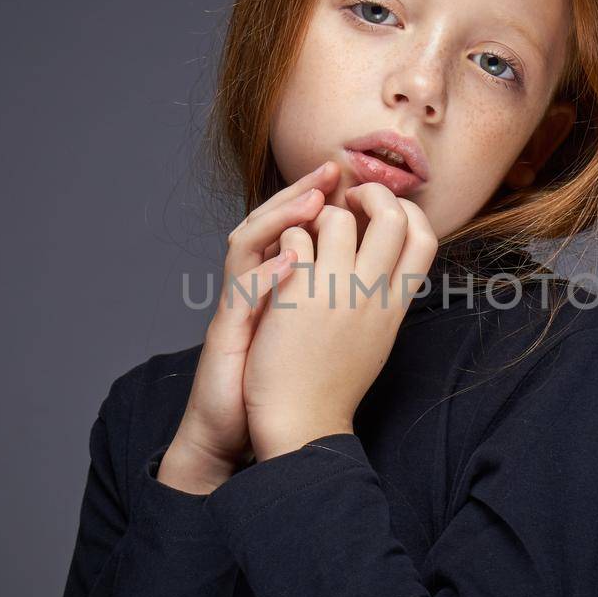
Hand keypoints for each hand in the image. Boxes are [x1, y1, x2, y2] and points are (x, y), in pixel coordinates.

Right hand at [162, 160, 338, 492]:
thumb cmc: (280, 380)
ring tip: (312, 203)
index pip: (299, 225)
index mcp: (281, 282)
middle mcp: (255, 285)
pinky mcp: (224, 330)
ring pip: (248, 243)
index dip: (325, 199)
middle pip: (270, 220)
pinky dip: (264, 274)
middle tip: (331, 170)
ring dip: (282, 219)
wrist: (243, 427)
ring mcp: (238, 306)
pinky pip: (241, 293)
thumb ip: (334, 296)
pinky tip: (288, 261)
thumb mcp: (316, 331)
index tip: (356, 180)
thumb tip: (373, 269)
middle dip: (302, 191)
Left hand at [242, 180, 438, 460]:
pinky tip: (280, 260)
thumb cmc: (332, 385)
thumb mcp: (376, 340)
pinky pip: (296, 238)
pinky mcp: (297, 296)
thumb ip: (386, 301)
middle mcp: (371, 296)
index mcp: (395, 307)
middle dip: (371, 193)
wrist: (300, 422)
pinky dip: (287, 238)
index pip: (426, 238)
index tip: (382, 211)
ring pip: (337, 218)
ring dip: (317, 216)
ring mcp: (335, 294)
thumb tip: (391, 263)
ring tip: (305, 235)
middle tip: (347, 200)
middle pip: (393, 216)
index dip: (408, 211)